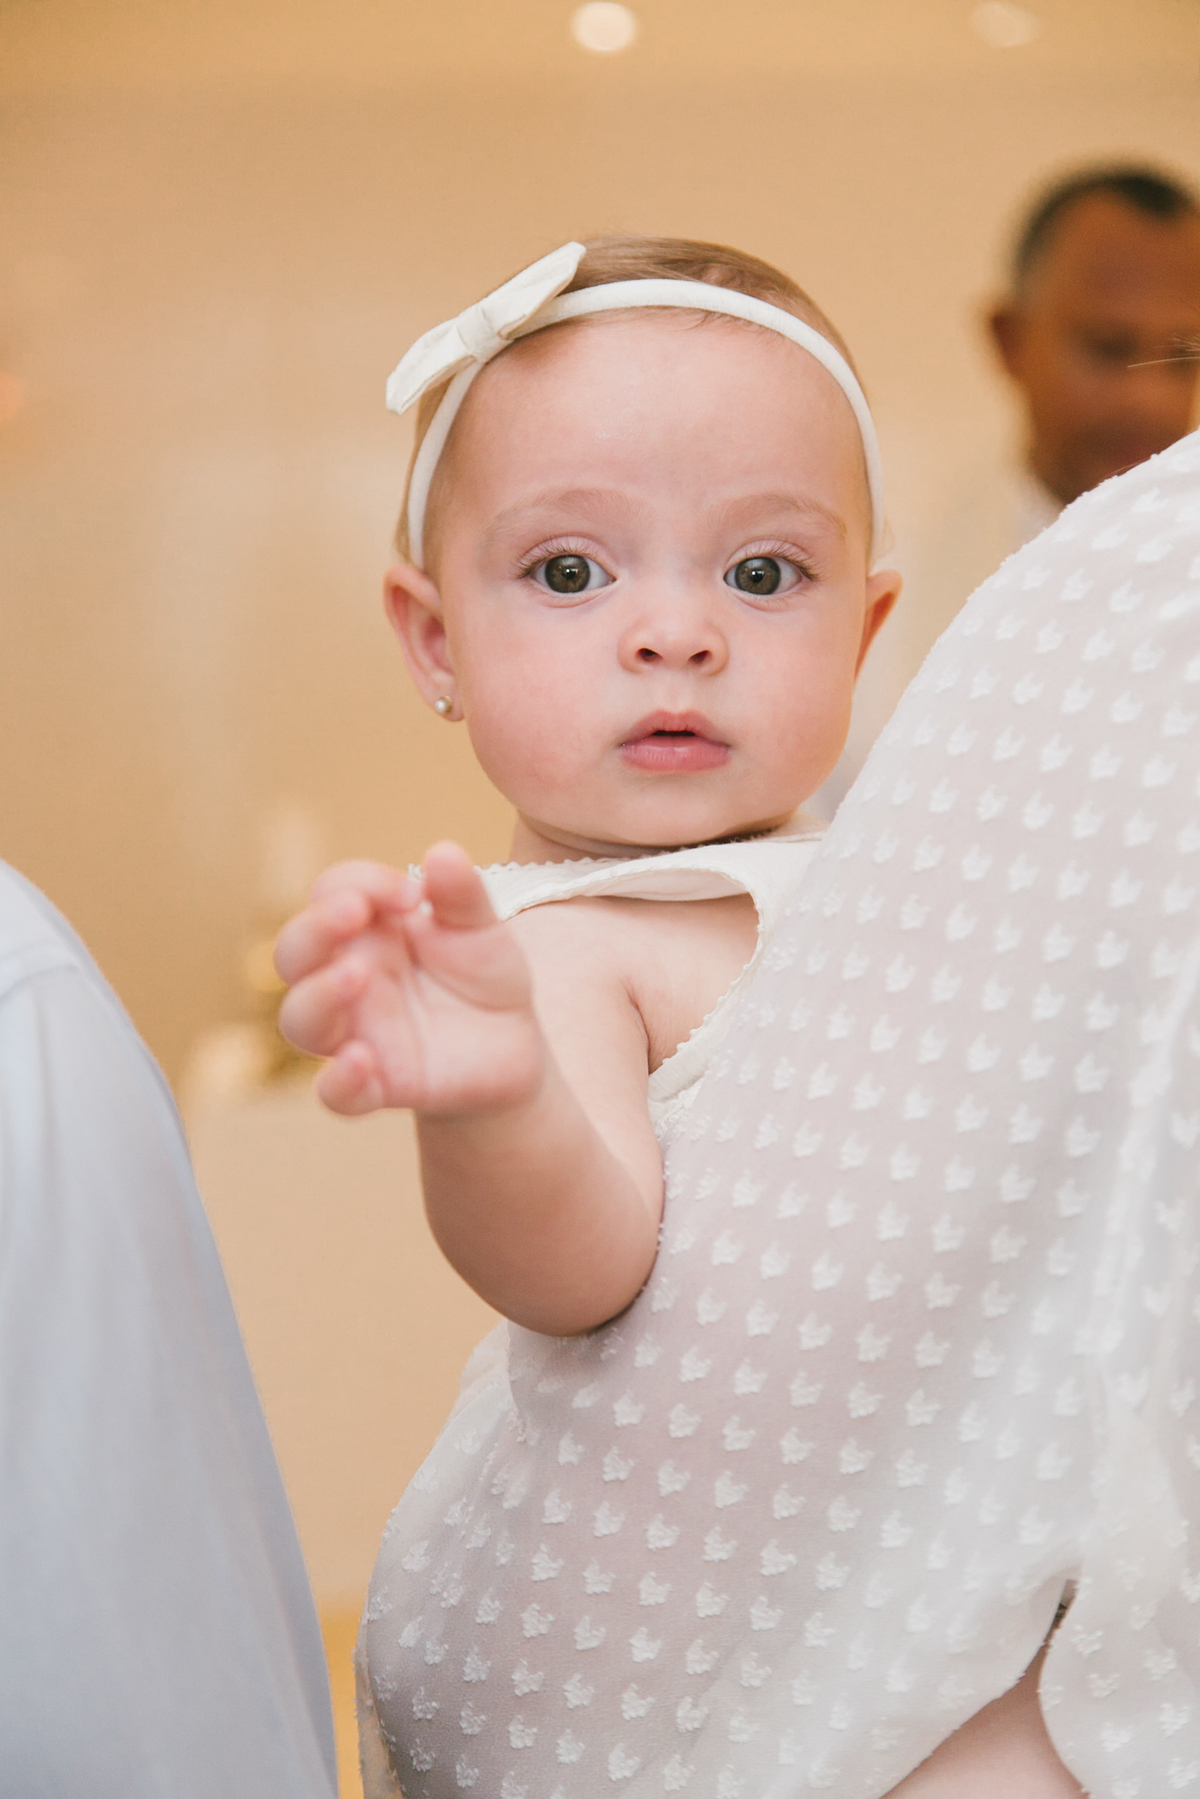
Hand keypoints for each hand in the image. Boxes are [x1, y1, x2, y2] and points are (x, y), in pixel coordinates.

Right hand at [275, 842, 543, 1117]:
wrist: (512, 1050)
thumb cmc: (482, 978)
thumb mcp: (483, 931)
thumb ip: (462, 897)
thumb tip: (442, 852)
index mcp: (368, 929)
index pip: (335, 891)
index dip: (363, 883)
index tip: (413, 894)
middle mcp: (347, 977)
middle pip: (294, 951)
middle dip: (315, 929)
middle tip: (353, 913)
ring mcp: (355, 1033)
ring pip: (300, 1019)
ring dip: (317, 995)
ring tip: (355, 976)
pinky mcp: (376, 1086)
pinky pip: (335, 1094)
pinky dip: (338, 1082)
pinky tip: (361, 1062)